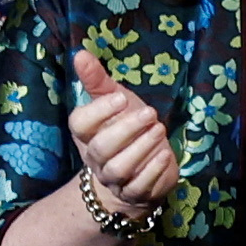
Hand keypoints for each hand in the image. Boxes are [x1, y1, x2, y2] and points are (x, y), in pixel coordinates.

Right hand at [64, 38, 179, 222]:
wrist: (133, 174)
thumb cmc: (122, 130)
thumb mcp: (113, 100)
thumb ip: (97, 80)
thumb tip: (80, 53)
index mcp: (87, 134)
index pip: (80, 124)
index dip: (98, 112)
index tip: (120, 99)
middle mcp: (96, 159)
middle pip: (102, 148)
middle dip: (126, 129)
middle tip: (150, 113)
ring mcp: (114, 179)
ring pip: (119, 169)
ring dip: (141, 148)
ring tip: (159, 129)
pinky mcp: (135, 193)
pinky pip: (139, 186)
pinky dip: (153, 171)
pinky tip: (165, 155)